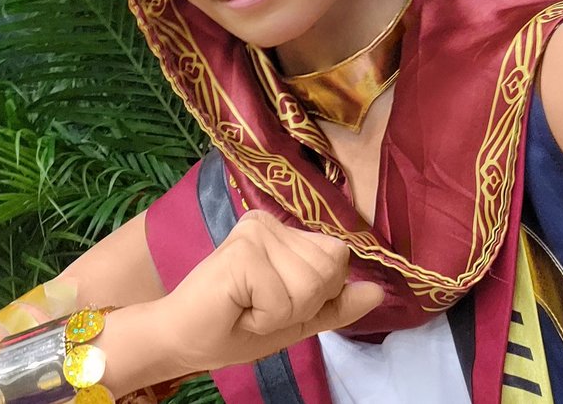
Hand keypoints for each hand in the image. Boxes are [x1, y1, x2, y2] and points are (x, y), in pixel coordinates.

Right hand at [155, 210, 382, 373]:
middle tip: (260, 307)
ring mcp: (256, 232)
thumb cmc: (234, 327)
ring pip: (312, 285)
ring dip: (283, 313)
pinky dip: (267, 316)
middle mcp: (271, 223)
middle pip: (330, 269)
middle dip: (302, 304)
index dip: (317, 293)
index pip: (338, 257)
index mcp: (285, 232)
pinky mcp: (243, 250)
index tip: (276, 301)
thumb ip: (335, 305)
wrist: (184, 340)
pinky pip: (287, 298)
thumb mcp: (296, 320)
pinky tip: (238, 307)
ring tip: (248, 307)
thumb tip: (378, 292)